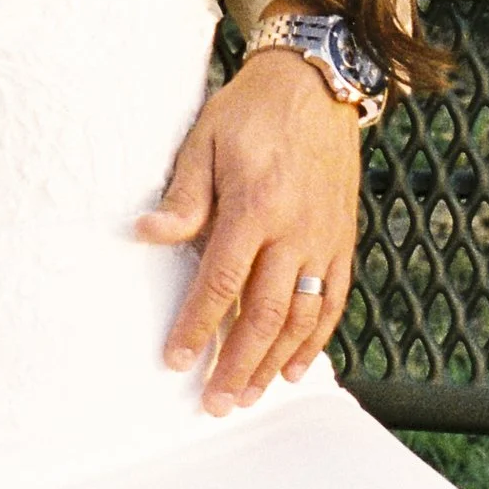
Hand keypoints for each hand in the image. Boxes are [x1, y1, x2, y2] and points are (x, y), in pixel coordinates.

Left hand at [136, 47, 361, 414]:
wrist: (316, 85)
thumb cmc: (252, 112)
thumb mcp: (205, 140)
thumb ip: (183, 197)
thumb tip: (146, 234)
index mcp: (254, 208)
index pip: (220, 283)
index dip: (198, 326)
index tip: (177, 361)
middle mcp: (294, 233)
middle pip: (264, 315)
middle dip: (236, 364)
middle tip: (214, 403)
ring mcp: (324, 241)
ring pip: (301, 319)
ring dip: (273, 363)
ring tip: (248, 395)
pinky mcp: (342, 242)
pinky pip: (333, 302)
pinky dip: (316, 340)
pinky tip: (295, 367)